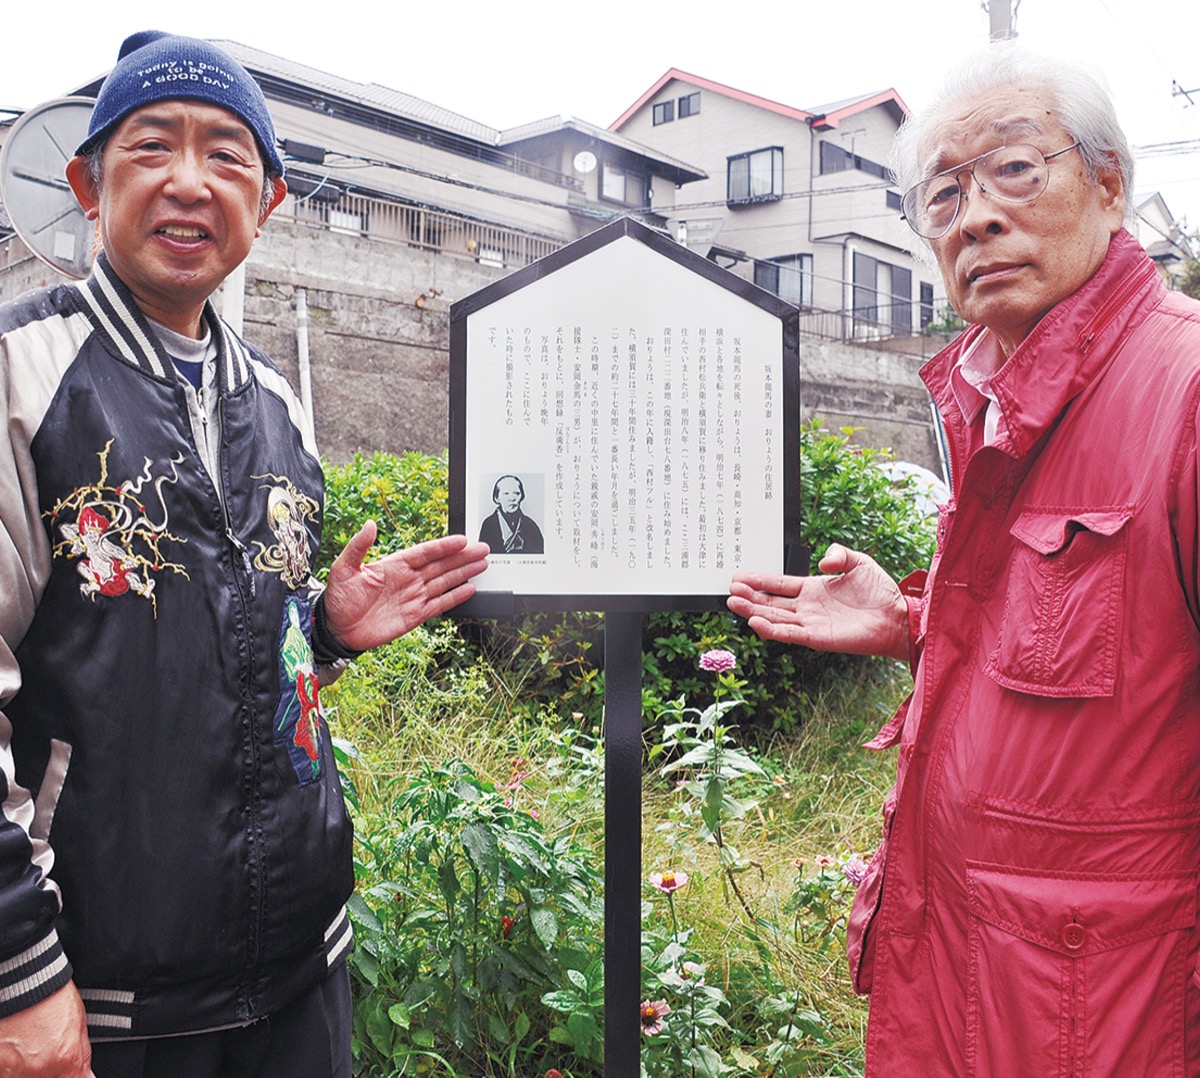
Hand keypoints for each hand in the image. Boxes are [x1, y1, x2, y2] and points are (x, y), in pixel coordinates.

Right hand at [0, 982, 93, 1076]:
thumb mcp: (79, 1022)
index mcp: (65, 1059)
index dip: (72, 1077)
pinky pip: (8, 1073)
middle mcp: (39, 1070)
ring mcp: (14, 1071)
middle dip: (50, 1073)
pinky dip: (13, 1069)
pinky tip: (17, 1053)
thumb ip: (82, 1054)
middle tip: (47, 1054)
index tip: (68, 1071)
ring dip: (30, 1072)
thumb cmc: (52, 996)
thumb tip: (87, 1075)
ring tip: (31, 1050)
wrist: (24, 980)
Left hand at [322, 522, 488, 651]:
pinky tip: (470, 589)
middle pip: (441, 565)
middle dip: (463, 557)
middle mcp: (408, 579)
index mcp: (394, 565)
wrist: (336, 629)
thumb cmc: (338, 597)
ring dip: (464, 573)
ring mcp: (413, 597)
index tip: (463, 540)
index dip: (444, 546)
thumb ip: (358, 546)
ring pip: (445, 582)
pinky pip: (440, 604)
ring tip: (483, 564)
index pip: (425, 552)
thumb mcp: (343, 568)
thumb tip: (370, 524)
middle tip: (483, 549)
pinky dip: (455, 597)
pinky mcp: (415, 616)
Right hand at [727, 544, 908, 661]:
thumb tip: (821, 561)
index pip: (779, 584)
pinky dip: (772, 630)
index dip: (759, 580)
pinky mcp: (819, 638)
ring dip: (754, 612)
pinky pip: (790, 634)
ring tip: (734, 604)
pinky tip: (756, 622)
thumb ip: (838, 555)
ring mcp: (811, 623)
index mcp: (812, 588)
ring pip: (775, 618)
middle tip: (730, 590)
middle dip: (749, 597)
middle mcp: (807, 607)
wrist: (897, 616)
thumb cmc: (879, 591)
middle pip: (771, 602)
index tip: (738, 576)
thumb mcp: (858, 561)